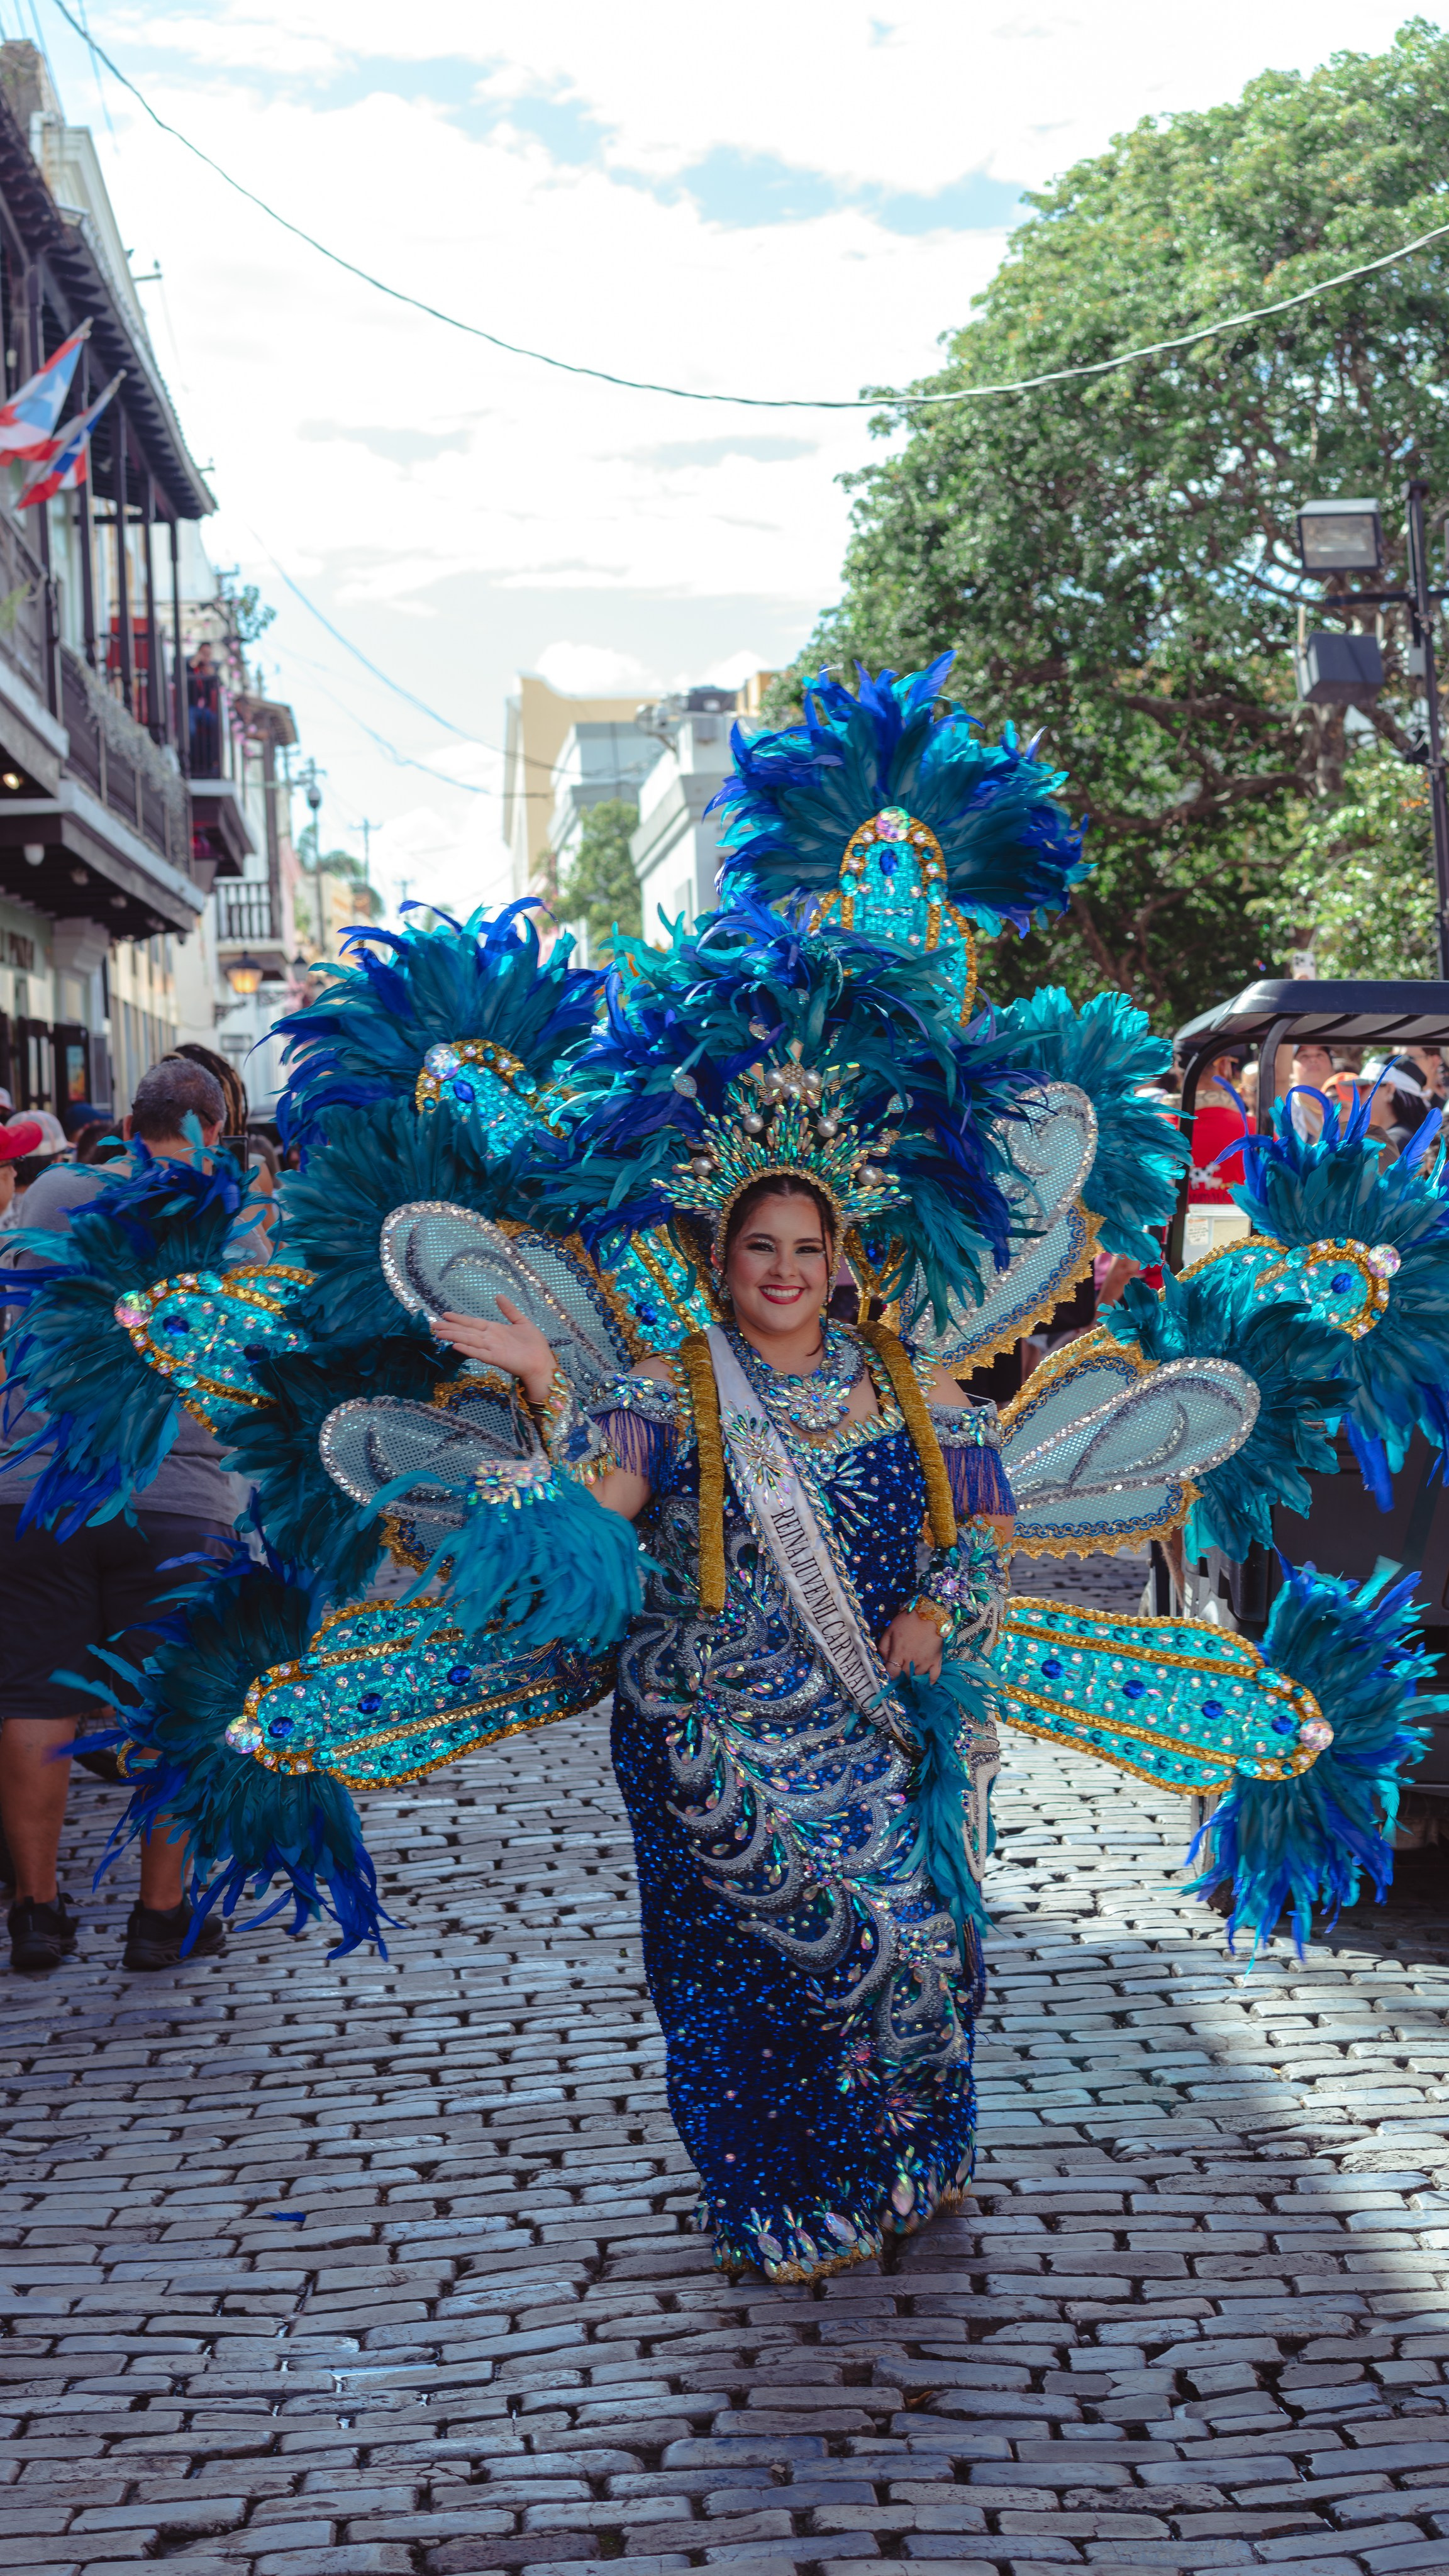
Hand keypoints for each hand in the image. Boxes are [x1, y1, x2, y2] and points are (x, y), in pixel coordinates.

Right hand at [433, 1296, 555, 1404]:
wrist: (542, 1362)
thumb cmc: (534, 1345)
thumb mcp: (522, 1322)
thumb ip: (509, 1310)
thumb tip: (498, 1295)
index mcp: (494, 1330)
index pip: (472, 1323)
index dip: (459, 1318)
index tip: (444, 1314)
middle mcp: (489, 1339)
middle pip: (466, 1331)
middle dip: (449, 1328)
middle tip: (432, 1325)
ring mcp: (491, 1349)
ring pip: (469, 1341)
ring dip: (454, 1337)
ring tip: (439, 1333)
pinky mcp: (496, 1359)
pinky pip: (479, 1353)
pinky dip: (468, 1349)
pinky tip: (456, 1346)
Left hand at [878, 1609, 943, 1684]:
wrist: (931, 1612)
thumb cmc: (908, 1620)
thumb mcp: (890, 1629)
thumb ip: (884, 1647)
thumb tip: (883, 1660)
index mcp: (900, 1652)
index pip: (892, 1673)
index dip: (889, 1674)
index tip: (890, 1671)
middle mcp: (912, 1660)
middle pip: (904, 1677)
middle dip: (900, 1676)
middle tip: (900, 1670)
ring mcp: (925, 1662)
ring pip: (917, 1678)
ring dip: (912, 1677)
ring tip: (910, 1671)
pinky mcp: (936, 1660)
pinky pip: (933, 1676)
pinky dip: (929, 1681)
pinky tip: (925, 1682)